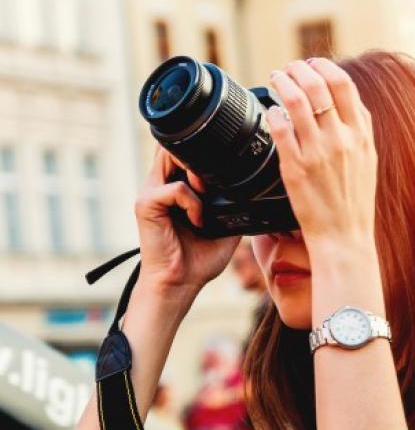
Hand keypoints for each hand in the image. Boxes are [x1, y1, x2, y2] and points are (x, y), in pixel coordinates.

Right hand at [133, 147, 240, 293]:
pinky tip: (198, 221)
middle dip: (198, 155)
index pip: (180, 151)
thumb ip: (231, 203)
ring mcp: (151, 193)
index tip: (224, 165)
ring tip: (207, 193)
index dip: (201, 150)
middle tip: (216, 177)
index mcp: (174, 187)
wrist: (181, 283)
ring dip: (195, 171)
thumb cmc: (199, 259)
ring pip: (168, 156)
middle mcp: (159, 185)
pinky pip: (174, 188)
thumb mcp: (225, 225)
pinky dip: (192, 202)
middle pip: (172, 146)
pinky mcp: (146, 205)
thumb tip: (254, 189)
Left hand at [264, 58, 377, 253]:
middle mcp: (341, 140)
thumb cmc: (354, 200)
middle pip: (318, 85)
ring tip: (276, 78)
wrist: (344, 236)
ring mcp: (317, 153)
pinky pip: (280, 127)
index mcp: (360, 135)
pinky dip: (273, 112)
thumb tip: (347, 97)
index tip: (313, 64)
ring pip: (295, 100)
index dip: (325, 67)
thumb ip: (358, 127)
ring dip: (282, 82)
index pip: (344, 85)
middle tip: (289, 68)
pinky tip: (271, 111)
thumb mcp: (367, 159)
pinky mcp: (296, 167)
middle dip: (300, 69)